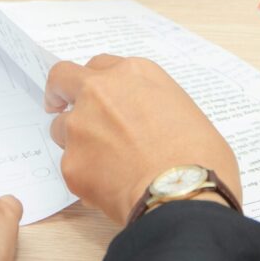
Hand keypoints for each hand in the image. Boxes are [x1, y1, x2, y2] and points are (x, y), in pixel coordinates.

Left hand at [45, 55, 240, 224]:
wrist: (183, 194)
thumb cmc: (199, 157)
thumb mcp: (185, 112)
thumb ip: (152, 107)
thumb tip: (147, 126)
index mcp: (134, 74)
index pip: (100, 66)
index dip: (98, 83)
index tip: (98, 95)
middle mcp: (100, 92)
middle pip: (63, 78)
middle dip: (59, 91)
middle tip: (60, 105)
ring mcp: (80, 126)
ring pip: (61, 127)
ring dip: (75, 140)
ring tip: (104, 164)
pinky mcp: (71, 162)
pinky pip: (71, 167)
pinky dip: (85, 177)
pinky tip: (112, 189)